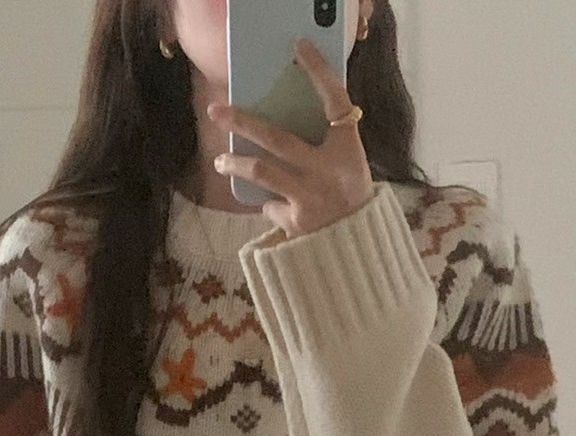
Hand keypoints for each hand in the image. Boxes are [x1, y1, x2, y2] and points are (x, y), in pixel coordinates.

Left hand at [207, 38, 374, 240]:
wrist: (358, 249)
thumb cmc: (350, 199)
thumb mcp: (349, 166)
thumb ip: (326, 143)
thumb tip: (285, 117)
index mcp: (347, 150)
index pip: (335, 101)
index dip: (319, 72)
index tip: (300, 46)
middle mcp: (328, 171)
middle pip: (277, 138)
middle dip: (243, 122)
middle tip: (216, 110)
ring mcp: (311, 197)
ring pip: (262, 172)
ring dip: (236, 164)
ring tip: (220, 161)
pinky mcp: (297, 222)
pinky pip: (271, 205)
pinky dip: (271, 204)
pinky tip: (277, 207)